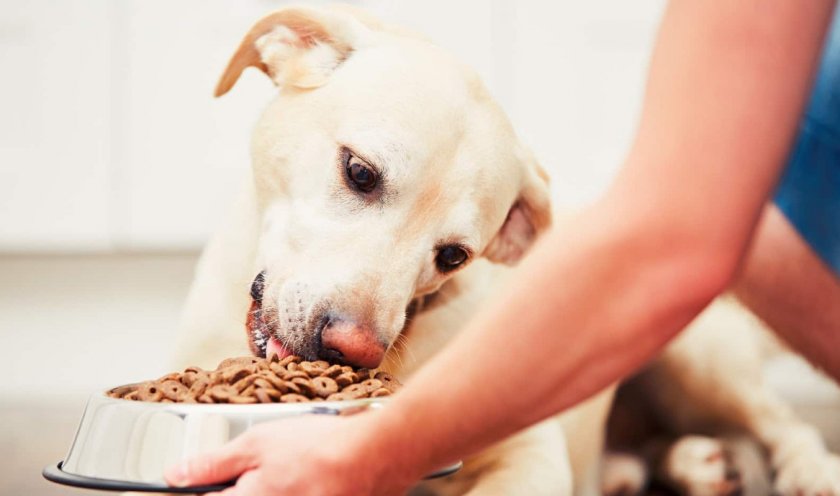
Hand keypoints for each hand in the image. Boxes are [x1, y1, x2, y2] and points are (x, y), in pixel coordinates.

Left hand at [164, 413, 412, 495]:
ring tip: (294, 472)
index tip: (205, 479)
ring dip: (274, 485)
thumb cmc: (318, 447)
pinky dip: (296, 488)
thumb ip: (212, 464)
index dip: (202, 487)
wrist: (374, 457)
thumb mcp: (257, 443)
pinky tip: (307, 479)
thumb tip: (175, 475)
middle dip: (248, 484)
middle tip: (270, 469)